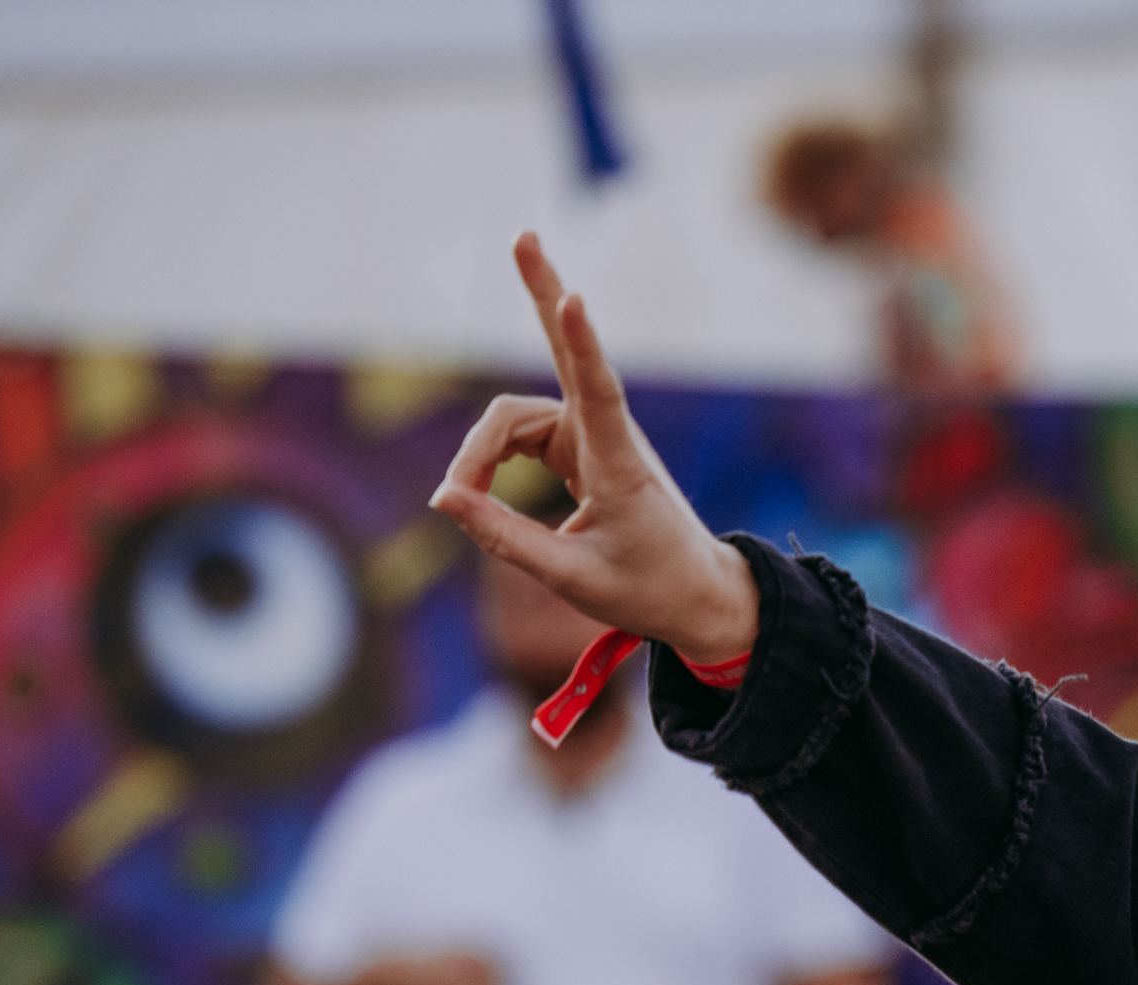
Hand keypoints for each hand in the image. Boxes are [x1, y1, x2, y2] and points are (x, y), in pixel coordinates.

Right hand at [429, 234, 759, 664]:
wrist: (694, 596)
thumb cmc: (646, 588)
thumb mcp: (571, 576)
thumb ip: (504, 538)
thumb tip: (443, 498)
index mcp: (619, 464)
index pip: (598, 391)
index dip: (582, 343)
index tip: (575, 297)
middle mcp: (606, 435)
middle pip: (564, 352)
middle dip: (541, 293)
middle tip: (524, 235)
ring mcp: (591, 435)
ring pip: (512, 420)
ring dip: (477, 454)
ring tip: (455, 499)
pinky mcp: (577, 446)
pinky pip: (518, 436)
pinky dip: (488, 459)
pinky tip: (469, 484)